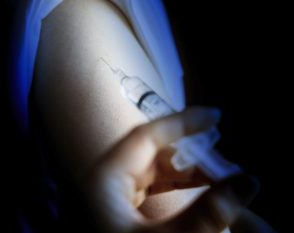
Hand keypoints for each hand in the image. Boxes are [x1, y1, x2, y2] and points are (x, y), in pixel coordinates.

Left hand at [88, 107, 275, 232]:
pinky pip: (150, 185)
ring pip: (153, 169)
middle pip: (153, 153)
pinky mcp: (117, 205)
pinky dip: (174, 185)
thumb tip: (245, 184)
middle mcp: (104, 179)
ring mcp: (110, 192)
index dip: (182, 123)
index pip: (146, 136)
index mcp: (103, 179)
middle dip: (191, 157)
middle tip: (224, 165)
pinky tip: (196, 190)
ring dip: (186, 173)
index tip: (213, 117)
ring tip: (217, 181)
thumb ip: (204, 214)